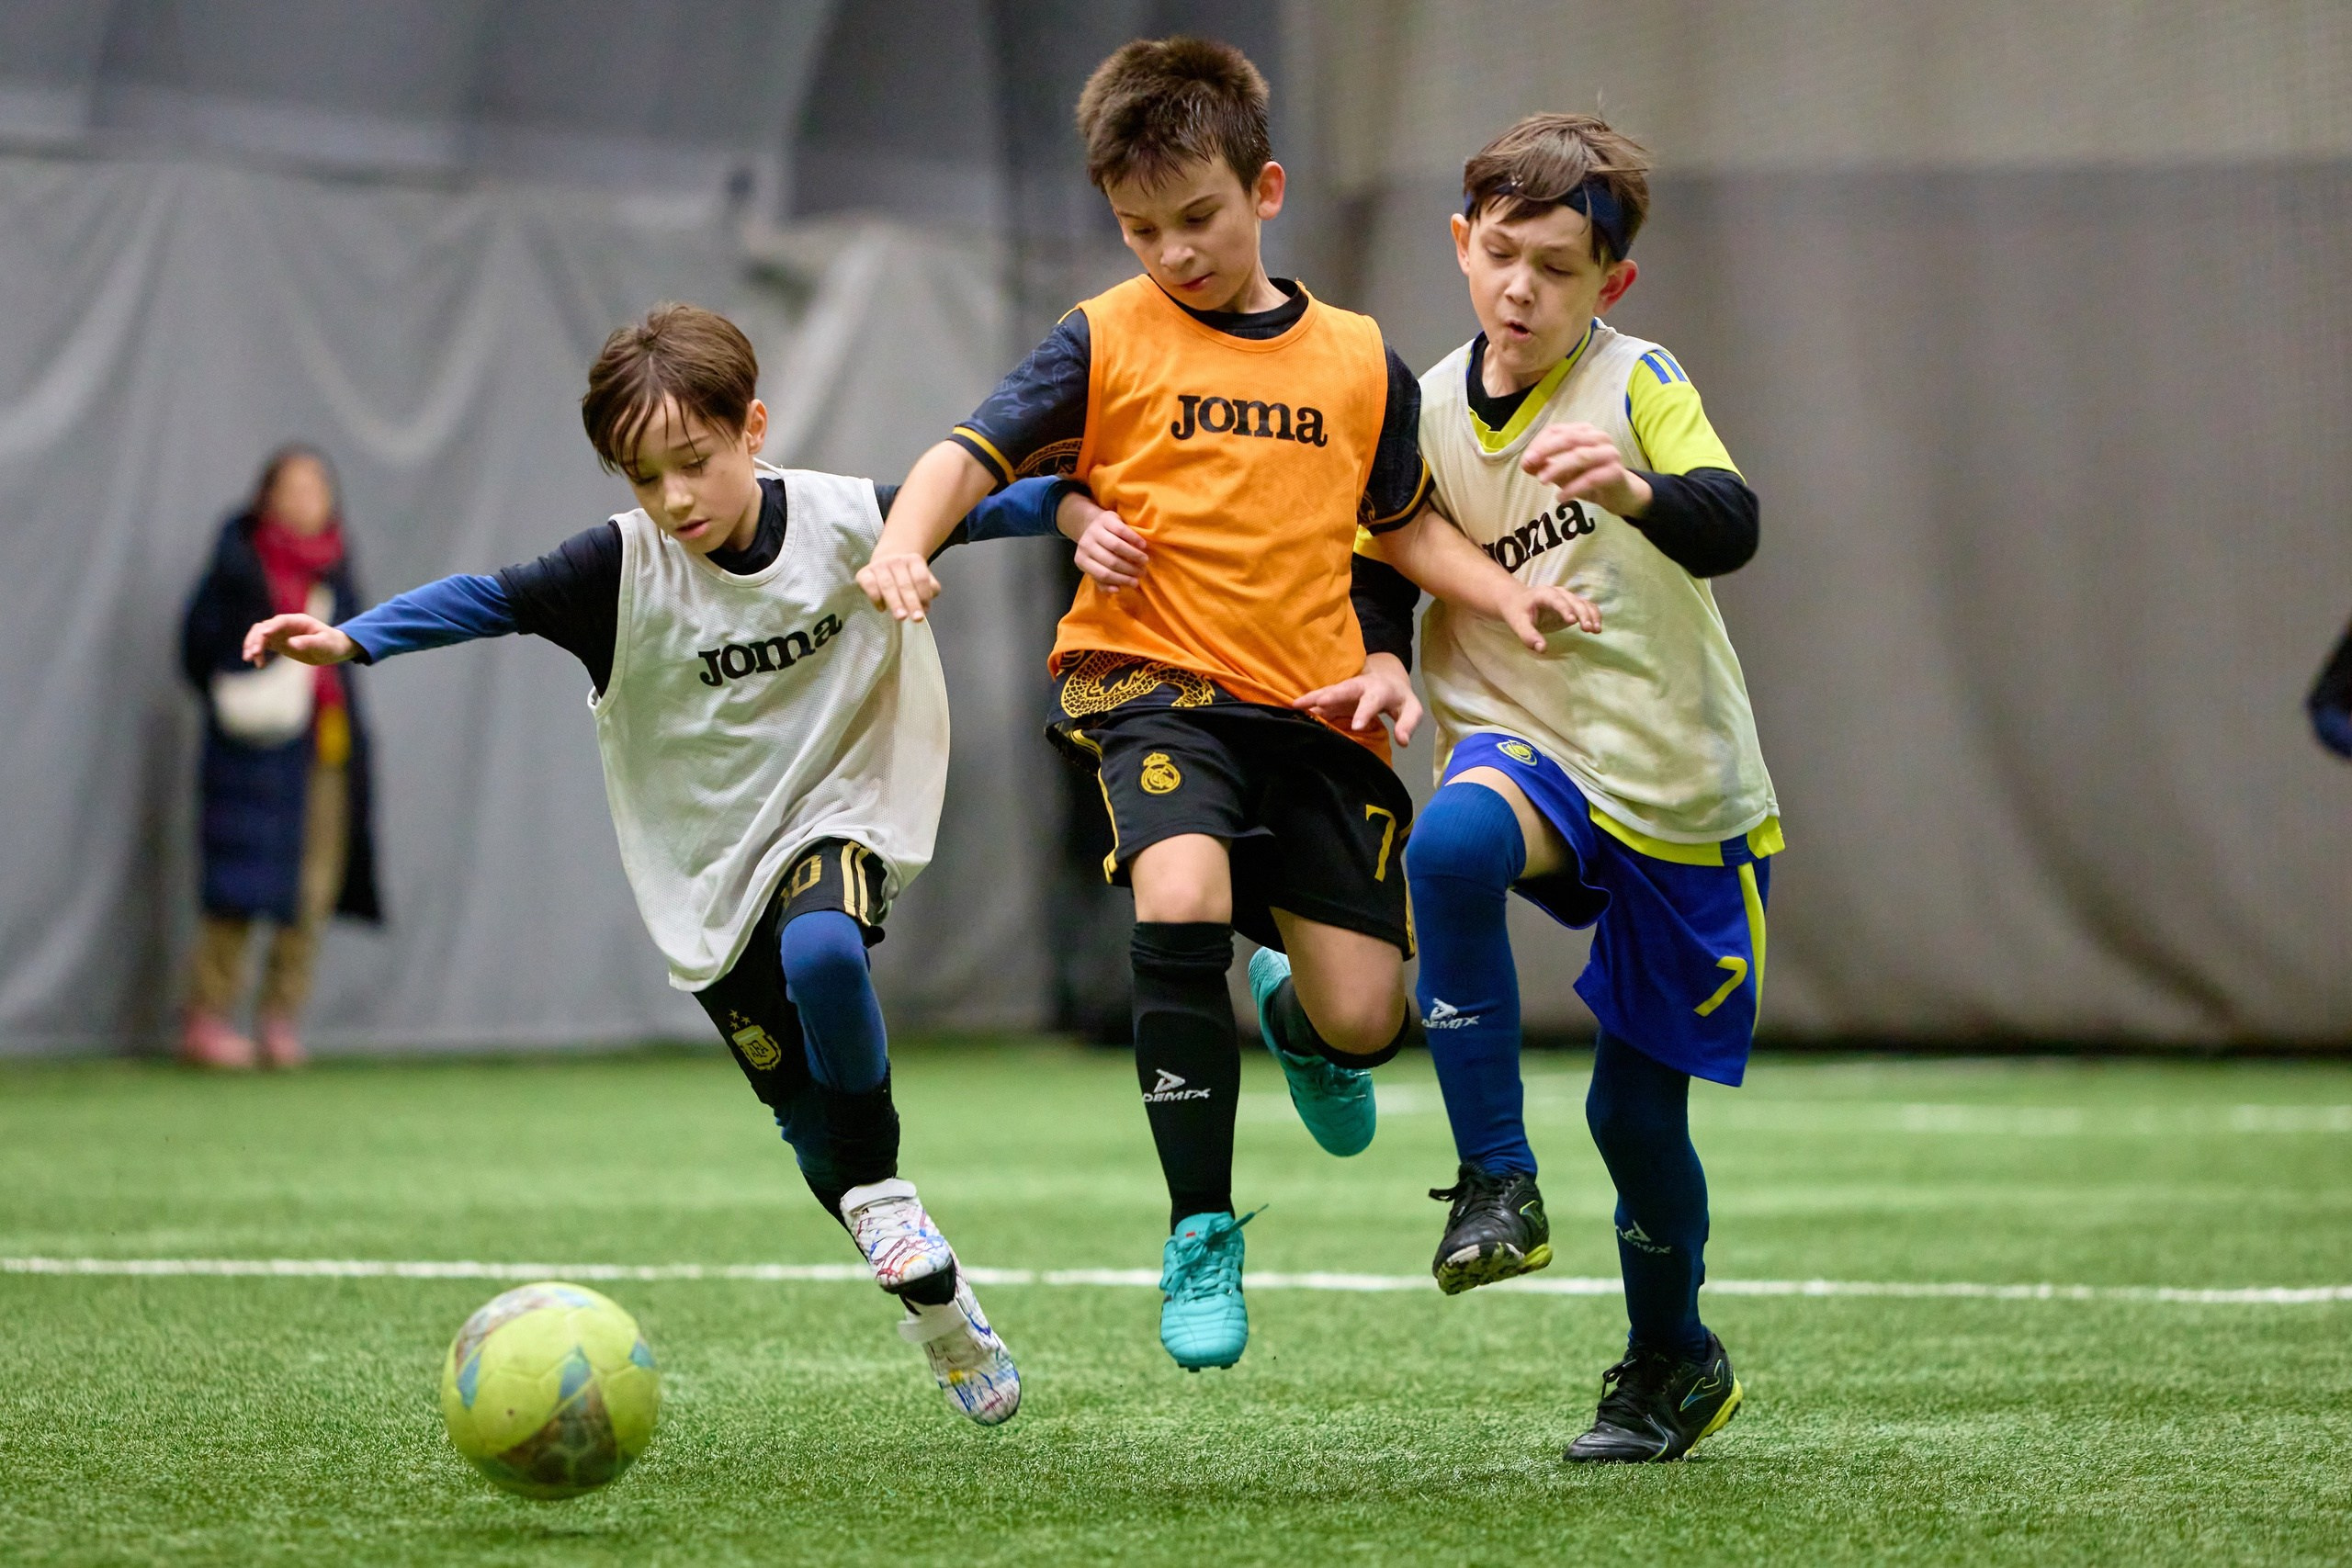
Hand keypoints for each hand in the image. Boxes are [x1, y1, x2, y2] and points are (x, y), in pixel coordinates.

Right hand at [242, 613, 355, 666]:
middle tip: (254, 653)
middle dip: (257, 639)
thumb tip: (291, 643)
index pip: (280, 621)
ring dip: (252, 645)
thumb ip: (309, 643)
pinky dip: (258, 653)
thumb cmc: (332, 644)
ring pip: (260, 635)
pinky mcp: (279, 643)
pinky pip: (263, 645)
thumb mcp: (324, 644)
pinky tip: (258, 664)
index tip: (264, 635)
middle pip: (265, 627)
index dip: (271, 627)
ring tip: (249, 658)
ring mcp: (281, 633)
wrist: (334, 649)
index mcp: (298, 621)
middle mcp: (286, 625)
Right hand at [856, 550, 940, 621]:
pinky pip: (869, 584)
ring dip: (895, 602)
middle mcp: (896, 560)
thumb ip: (929, 589)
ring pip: (887, 585)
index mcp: (914, 560)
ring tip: (901, 617)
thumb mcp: (921, 579)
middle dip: (911, 602)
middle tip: (916, 618)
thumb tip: (925, 606)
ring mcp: (879, 565)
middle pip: (905, 583)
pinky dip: (875, 597)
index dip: (924, 595)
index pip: (921, 578)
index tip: (925, 611)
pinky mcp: (864, 573)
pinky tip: (882, 609)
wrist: (886, 561)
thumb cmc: (907, 576)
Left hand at [1062, 494, 1147, 591]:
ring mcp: (1095, 531)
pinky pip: (1122, 530)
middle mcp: (1085, 545)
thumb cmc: (1098, 551)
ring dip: (1134, 555)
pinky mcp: (1105, 519)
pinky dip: (1134, 539)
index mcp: (1081, 560)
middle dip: (1130, 569)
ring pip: (1116, 546)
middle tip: (1142, 572)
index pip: (1102, 574)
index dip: (1121, 580)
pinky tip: (1143, 545)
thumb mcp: (1096, 566)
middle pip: (1111, 561)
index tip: (1135, 583)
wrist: (1092, 525)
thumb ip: (1103, 582)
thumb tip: (1116, 590)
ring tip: (1145, 560)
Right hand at [1293, 652, 1421, 745]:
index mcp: (1382, 690)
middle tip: (1320, 702)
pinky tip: (1293, 708)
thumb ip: (1408, 724)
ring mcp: (1347, 689)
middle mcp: (1362, 686)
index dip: (1365, 712)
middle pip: (1347, 688)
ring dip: (1314, 697)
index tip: (1357, 727)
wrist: (1388, 677)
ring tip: (1296, 704)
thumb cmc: (1400, 699)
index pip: (1373, 700)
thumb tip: (1403, 741)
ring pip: (1330, 691)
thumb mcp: (1412, 710)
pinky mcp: (1336, 695)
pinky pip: (1321, 698)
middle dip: (1334, 695)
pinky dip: (1309, 702)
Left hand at [1500, 583, 1600, 651]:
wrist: (1517, 600)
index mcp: (1543, 594)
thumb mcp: (1517, 623)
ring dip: (1592, 615)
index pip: (1556, 599)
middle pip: (1574, 600)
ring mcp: (1567, 597)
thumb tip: (1542, 649)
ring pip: (1583, 602)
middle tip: (1588, 629)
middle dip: (1583, 614)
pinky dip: (1594, 615)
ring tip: (1596, 630)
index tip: (1572, 621)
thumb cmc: (1517, 611)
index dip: (1565, 608)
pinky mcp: (1572, 603)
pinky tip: (1596, 627)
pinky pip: (1587, 606)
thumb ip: (1528, 635)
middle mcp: (1558, 592)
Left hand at [1522, 421, 1651, 516]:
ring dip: (1557, 468)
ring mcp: (1609, 453)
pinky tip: (1560, 497)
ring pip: (1580, 456)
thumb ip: (1543, 465)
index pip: (1557, 430)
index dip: (1539, 444)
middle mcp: (1599, 437)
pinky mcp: (1616, 472)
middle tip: (1529, 464)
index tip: (1527, 460)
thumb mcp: (1562, 472)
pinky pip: (1591, 478)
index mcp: (1584, 431)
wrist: (1620, 495)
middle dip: (1546, 451)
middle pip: (1569, 438)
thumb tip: (1526, 463)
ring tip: (1542, 481)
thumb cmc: (1588, 478)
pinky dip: (1573, 488)